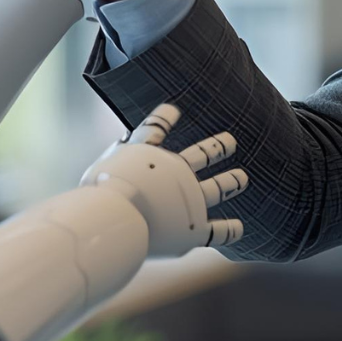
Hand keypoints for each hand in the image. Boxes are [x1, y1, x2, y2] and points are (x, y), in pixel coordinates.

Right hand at [80, 103, 245, 256]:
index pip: (155, 128)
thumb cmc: (99, 194)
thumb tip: (125, 142)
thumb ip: (117, 158)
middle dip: (217, 148)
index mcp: (148, 154)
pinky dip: (229, 230)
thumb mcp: (98, 170)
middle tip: (231, 141)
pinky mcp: (195, 228)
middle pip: (202, 155)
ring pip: (218, 188)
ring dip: (231, 182)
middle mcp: (175, 172)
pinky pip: (218, 231)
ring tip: (242, 178)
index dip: (164, 116)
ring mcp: (189, 198)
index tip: (173, 109)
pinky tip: (240, 228)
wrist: (115, 214)